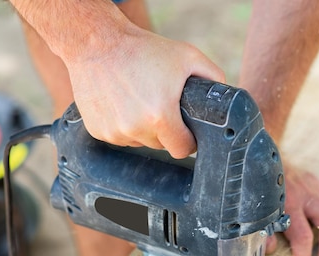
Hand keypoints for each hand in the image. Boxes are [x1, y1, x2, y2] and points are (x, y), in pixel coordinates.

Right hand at [64, 26, 224, 158]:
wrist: (95, 43)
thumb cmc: (141, 49)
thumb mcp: (187, 57)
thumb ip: (213, 77)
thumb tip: (223, 98)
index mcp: (159, 117)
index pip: (182, 150)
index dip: (188, 141)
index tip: (187, 131)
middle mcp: (135, 129)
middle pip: (161, 145)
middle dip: (166, 131)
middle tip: (161, 106)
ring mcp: (115, 133)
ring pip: (140, 142)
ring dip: (144, 129)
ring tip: (140, 101)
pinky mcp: (99, 131)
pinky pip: (120, 137)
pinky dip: (124, 126)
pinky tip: (123, 104)